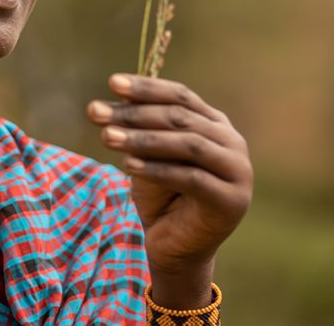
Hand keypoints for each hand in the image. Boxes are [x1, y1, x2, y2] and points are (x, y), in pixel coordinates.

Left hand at [87, 74, 252, 308]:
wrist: (175, 249)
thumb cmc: (161, 196)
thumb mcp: (148, 155)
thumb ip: (141, 127)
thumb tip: (114, 95)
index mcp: (215, 123)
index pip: (181, 95)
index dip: (147, 88)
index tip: (112, 83)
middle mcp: (232, 141)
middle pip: (180, 117)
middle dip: (135, 114)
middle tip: (96, 113)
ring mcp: (237, 170)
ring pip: (187, 144)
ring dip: (143, 139)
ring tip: (106, 137)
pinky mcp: (231, 199)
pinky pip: (192, 178)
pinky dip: (158, 169)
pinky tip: (128, 164)